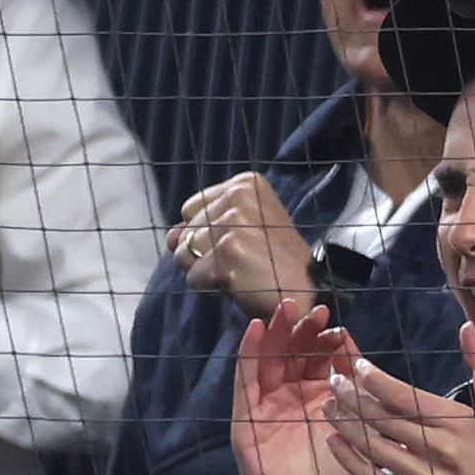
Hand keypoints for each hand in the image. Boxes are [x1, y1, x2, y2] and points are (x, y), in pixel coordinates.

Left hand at [172, 172, 316, 319]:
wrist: (304, 291)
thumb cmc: (272, 261)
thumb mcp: (241, 229)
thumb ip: (201, 225)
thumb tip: (170, 237)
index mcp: (245, 182)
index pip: (190, 208)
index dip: (207, 232)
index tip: (242, 240)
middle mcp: (239, 195)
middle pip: (185, 230)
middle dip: (204, 251)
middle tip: (243, 258)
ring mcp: (233, 221)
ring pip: (183, 253)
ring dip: (206, 269)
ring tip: (239, 268)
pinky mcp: (228, 250)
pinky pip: (193, 275)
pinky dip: (211, 285)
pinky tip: (239, 282)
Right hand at [231, 303, 366, 474]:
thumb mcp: (357, 430)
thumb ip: (360, 398)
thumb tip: (366, 358)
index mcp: (317, 397)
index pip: (317, 359)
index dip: (324, 340)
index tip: (335, 323)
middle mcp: (290, 398)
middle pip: (292, 353)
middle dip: (300, 330)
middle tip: (312, 310)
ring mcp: (266, 407)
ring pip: (268, 361)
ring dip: (275, 334)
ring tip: (283, 309)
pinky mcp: (246, 421)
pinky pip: (246, 383)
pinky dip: (249, 355)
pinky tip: (256, 331)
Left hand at [320, 326, 474, 474]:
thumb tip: (468, 326)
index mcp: (460, 425)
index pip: (408, 398)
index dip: (377, 381)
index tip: (355, 367)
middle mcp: (443, 452)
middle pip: (386, 421)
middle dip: (353, 399)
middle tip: (332, 382)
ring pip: (377, 450)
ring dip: (348, 427)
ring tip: (328, 408)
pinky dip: (353, 463)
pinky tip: (335, 444)